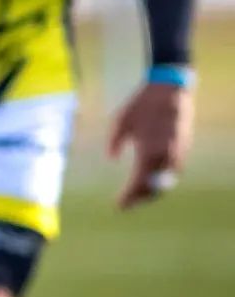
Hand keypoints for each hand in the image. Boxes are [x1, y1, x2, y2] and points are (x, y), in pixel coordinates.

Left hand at [108, 82, 194, 208]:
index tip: (118, 205)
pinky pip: (174, 172)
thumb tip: (111, 159)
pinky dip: (163, 180)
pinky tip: (152, 179)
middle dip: (141, 198)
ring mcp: (177, 153)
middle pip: (155, 188)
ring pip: (167, 182)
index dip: (129, 197)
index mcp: (148, 151)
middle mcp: (165, 156)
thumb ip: (114, 142)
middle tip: (127, 203)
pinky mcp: (184, 148)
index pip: (139, 184)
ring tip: (138, 195)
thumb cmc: (141, 104)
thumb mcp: (120, 121)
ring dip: (153, 191)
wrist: (169, 90)